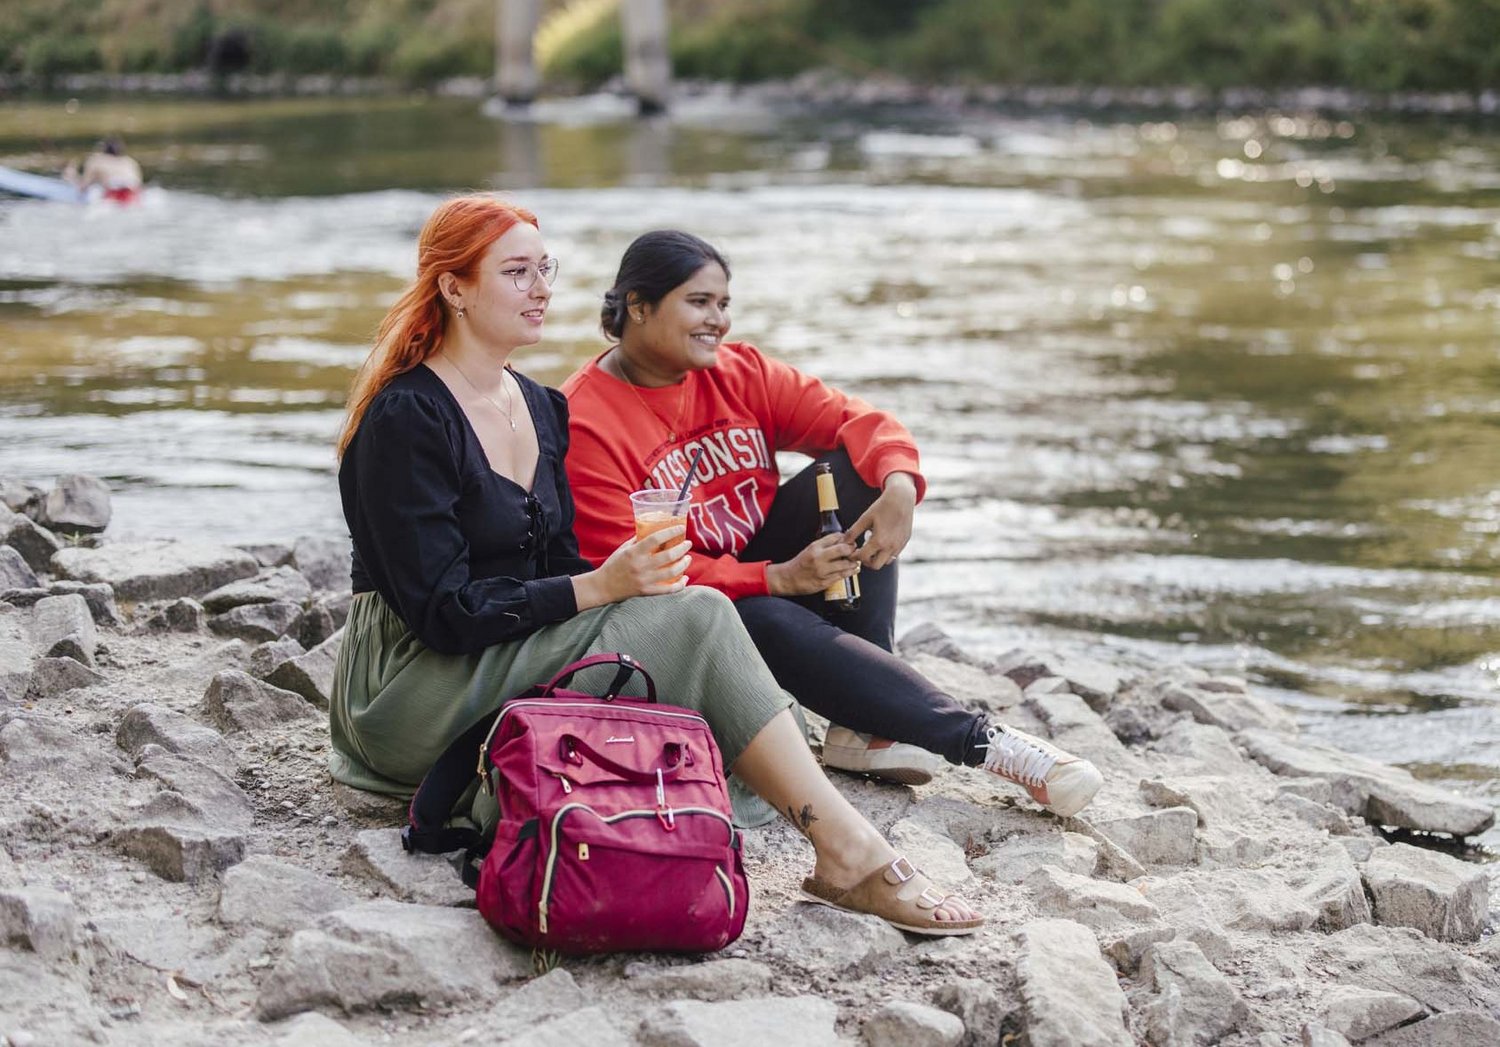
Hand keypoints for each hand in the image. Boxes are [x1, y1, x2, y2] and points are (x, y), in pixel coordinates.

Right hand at [573, 526, 690, 608]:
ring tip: (688, 558)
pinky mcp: (647, 592)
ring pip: (672, 572)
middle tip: (688, 544)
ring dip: (684, 564)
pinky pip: (668, 590)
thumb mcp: (624, 548)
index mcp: (634, 552)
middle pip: (668, 556)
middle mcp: (640, 566)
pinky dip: (679, 585)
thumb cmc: (614, 564)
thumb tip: (656, 530)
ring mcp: (644, 580)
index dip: (671, 532)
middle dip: (682, 548)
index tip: (681, 528)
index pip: (656, 538)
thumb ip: (639, 540)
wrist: (603, 586)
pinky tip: (685, 578)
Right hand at [766, 533, 859, 596]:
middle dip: (852, 549)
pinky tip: (853, 570)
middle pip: (842, 549)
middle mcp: (819, 558)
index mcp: (815, 547)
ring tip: (855, 561)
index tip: (850, 541)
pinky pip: (841, 576)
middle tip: (854, 550)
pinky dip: (850, 572)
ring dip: (853, 562)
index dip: (845, 538)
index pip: (835, 537)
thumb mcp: (810, 549)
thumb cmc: (800, 564)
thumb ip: (825, 544)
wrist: (788, 578)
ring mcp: (822, 571)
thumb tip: (842, 539)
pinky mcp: (825, 582)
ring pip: (845, 564)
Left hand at [846, 473, 915, 569]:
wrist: (901, 499)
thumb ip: (853, 532)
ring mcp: (899, 546)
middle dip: (866, 561)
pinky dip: (886, 553)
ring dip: (877, 558)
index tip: (851, 553)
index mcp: (879, 540)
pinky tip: (881, 542)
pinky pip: (894, 555)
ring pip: (886, 562)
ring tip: (871, 547)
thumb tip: (843, 542)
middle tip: (861, 553)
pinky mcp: (904, 543)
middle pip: (875, 565)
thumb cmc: (882, 507)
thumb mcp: (865, 518)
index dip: (854, 556)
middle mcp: (890, 546)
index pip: (863, 557)